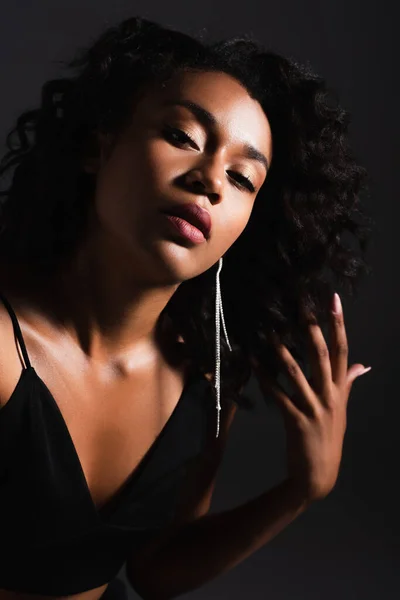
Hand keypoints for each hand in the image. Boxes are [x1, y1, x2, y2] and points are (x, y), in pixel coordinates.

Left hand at [250, 293, 371, 502]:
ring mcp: (315, 408)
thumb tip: (363, 364)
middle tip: (300, 303)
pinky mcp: (297, 421)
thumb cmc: (329, 437)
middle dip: (311, 327)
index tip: (333, 299)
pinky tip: (253, 364)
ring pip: (298, 373)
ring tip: (268, 331)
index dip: (338, 323)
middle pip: (321, 354)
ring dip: (282, 350)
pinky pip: (279, 395)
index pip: (341, 349)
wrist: (319, 474)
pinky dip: (266, 379)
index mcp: (340, 389)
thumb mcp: (341, 409)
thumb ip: (348, 383)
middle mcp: (330, 395)